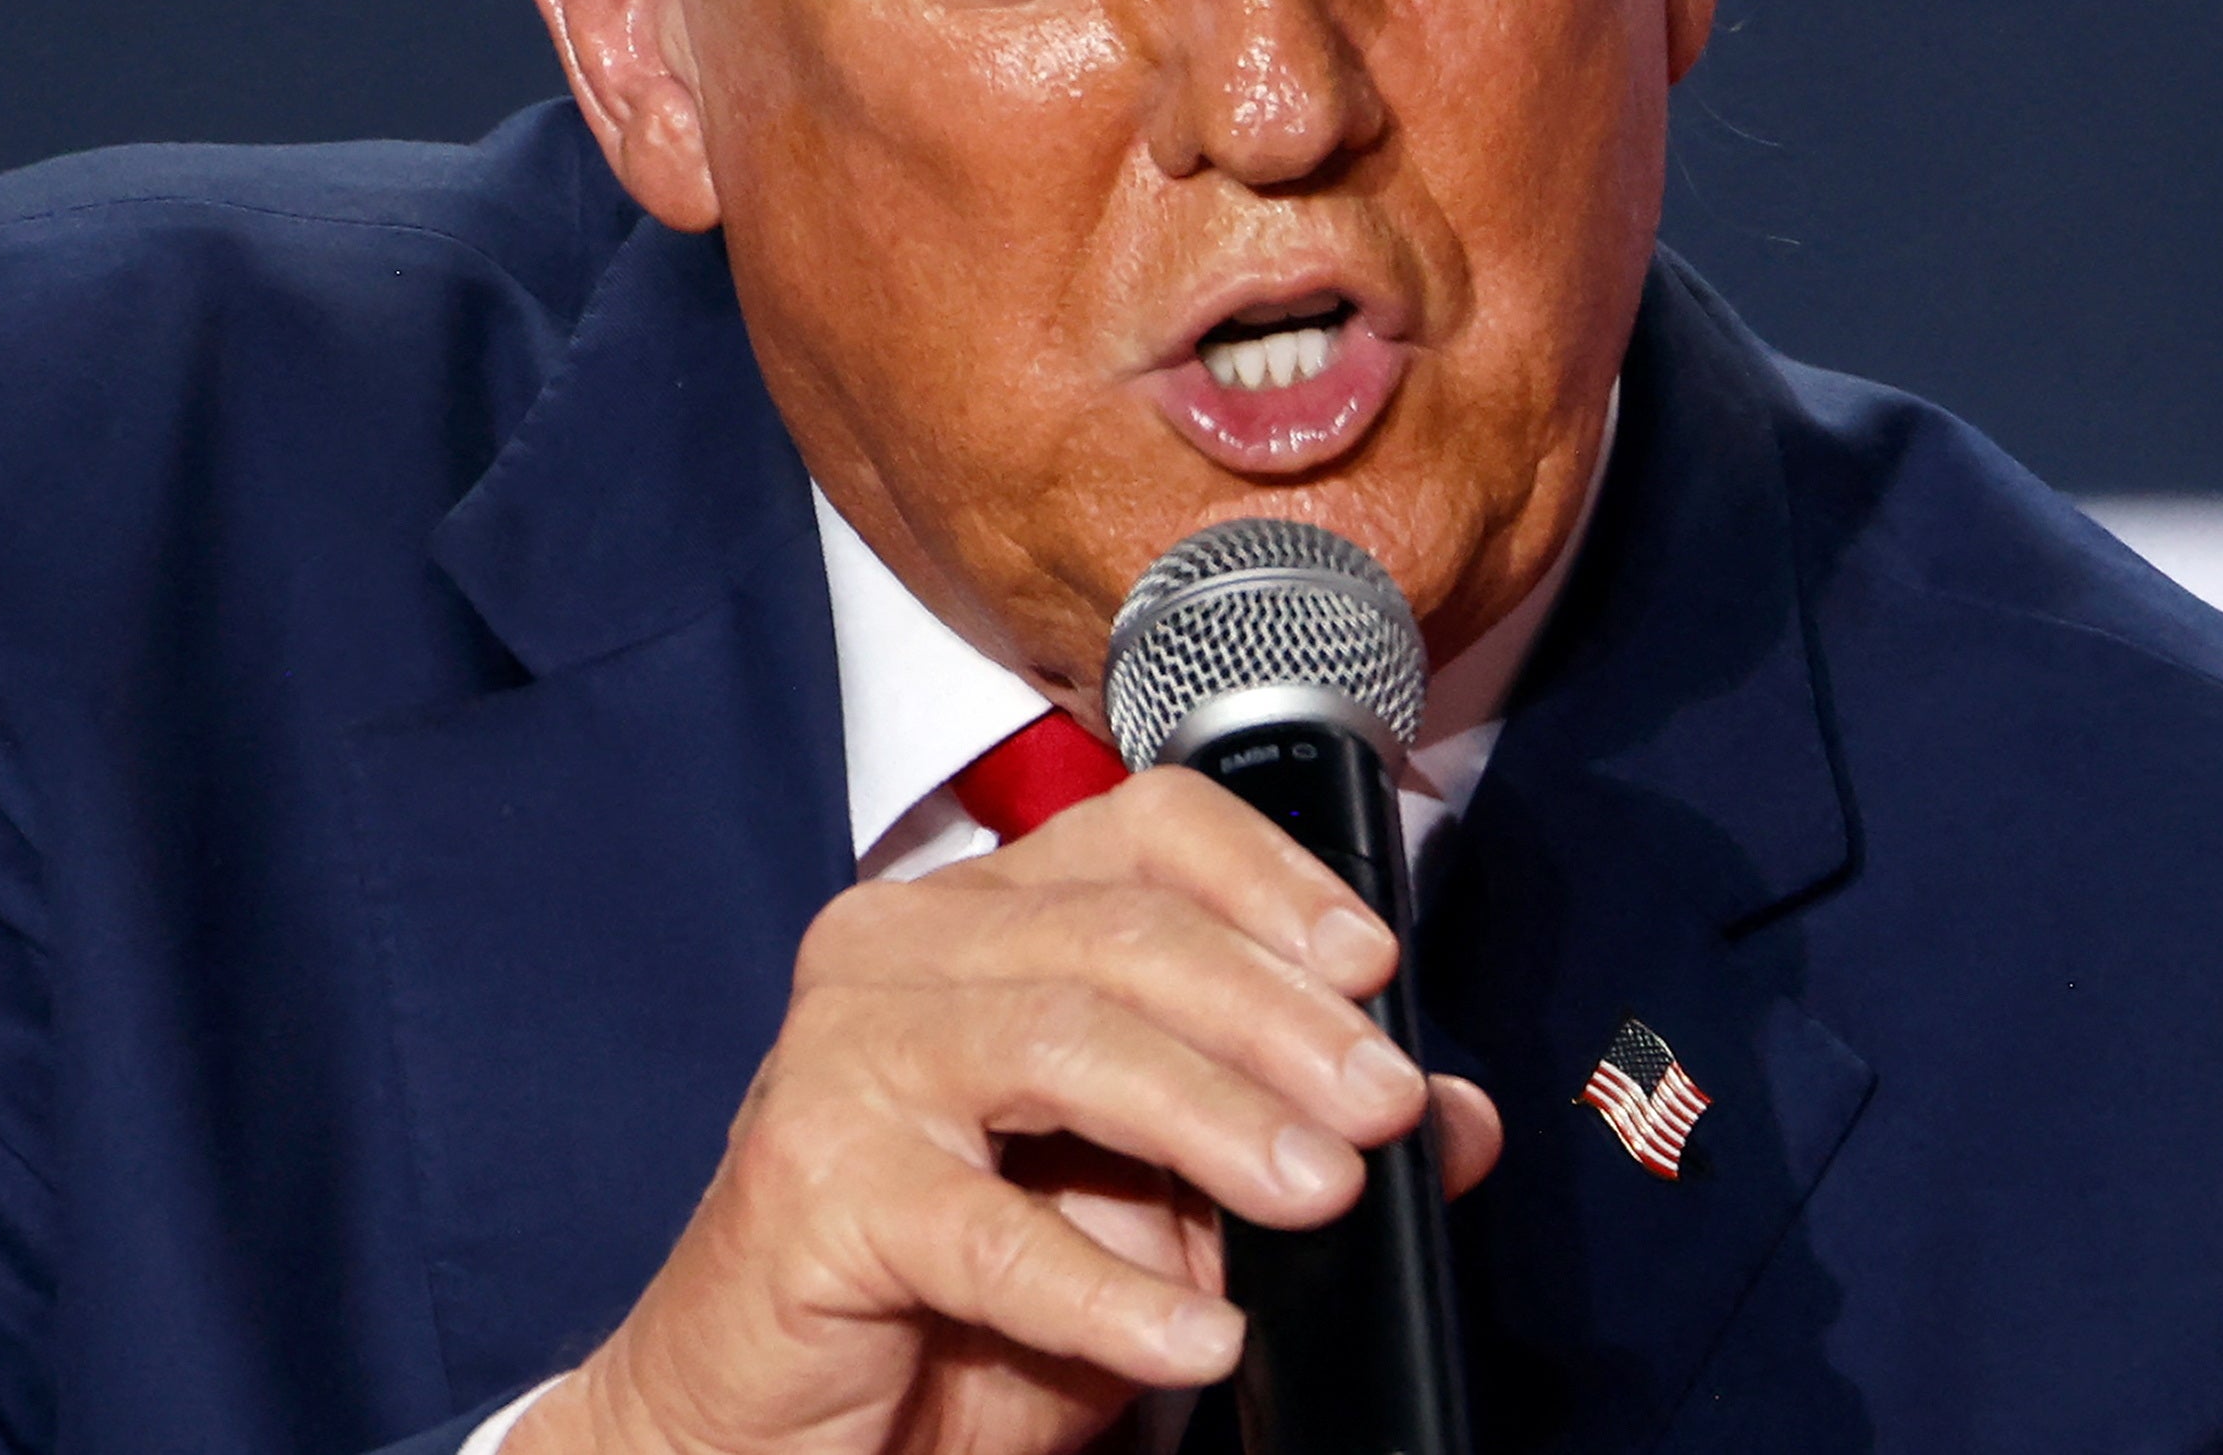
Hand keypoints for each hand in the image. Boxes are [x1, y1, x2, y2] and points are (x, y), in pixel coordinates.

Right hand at [512, 766, 1503, 1454]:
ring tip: (1321, 1191)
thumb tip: (1462, 1119)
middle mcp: (898, 951)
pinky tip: (1197, 1338)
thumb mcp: (1150, 1209)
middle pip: (1122, 932)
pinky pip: (989, 1233)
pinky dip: (1110, 1288)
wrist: (760, 1429)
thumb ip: (1284, 1136)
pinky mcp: (812, 1188)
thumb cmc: (951, 1302)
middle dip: (1278, 1016)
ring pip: (1063, 1039)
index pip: (1143, 828)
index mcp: (979, 917)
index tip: (1375, 961)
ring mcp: (845, 1061)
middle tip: (1385, 1104)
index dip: (1271, 879)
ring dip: (1215, 1115)